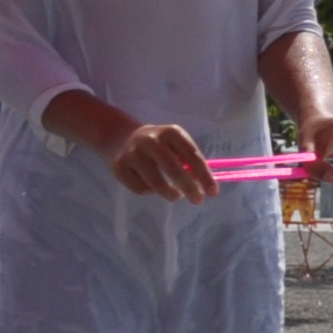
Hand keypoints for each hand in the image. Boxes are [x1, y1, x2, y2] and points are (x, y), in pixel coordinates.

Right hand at [98, 120, 215, 200]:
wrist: (120, 137)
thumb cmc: (158, 144)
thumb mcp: (175, 144)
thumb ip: (188, 160)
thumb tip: (202, 183)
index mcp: (170, 132)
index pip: (192, 155)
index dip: (204, 175)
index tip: (213, 192)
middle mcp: (150, 141)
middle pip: (173, 169)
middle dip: (189, 188)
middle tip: (197, 200)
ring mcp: (132, 154)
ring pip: (155, 183)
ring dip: (170, 193)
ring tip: (176, 195)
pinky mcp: (118, 167)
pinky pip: (140, 188)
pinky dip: (150, 192)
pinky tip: (152, 186)